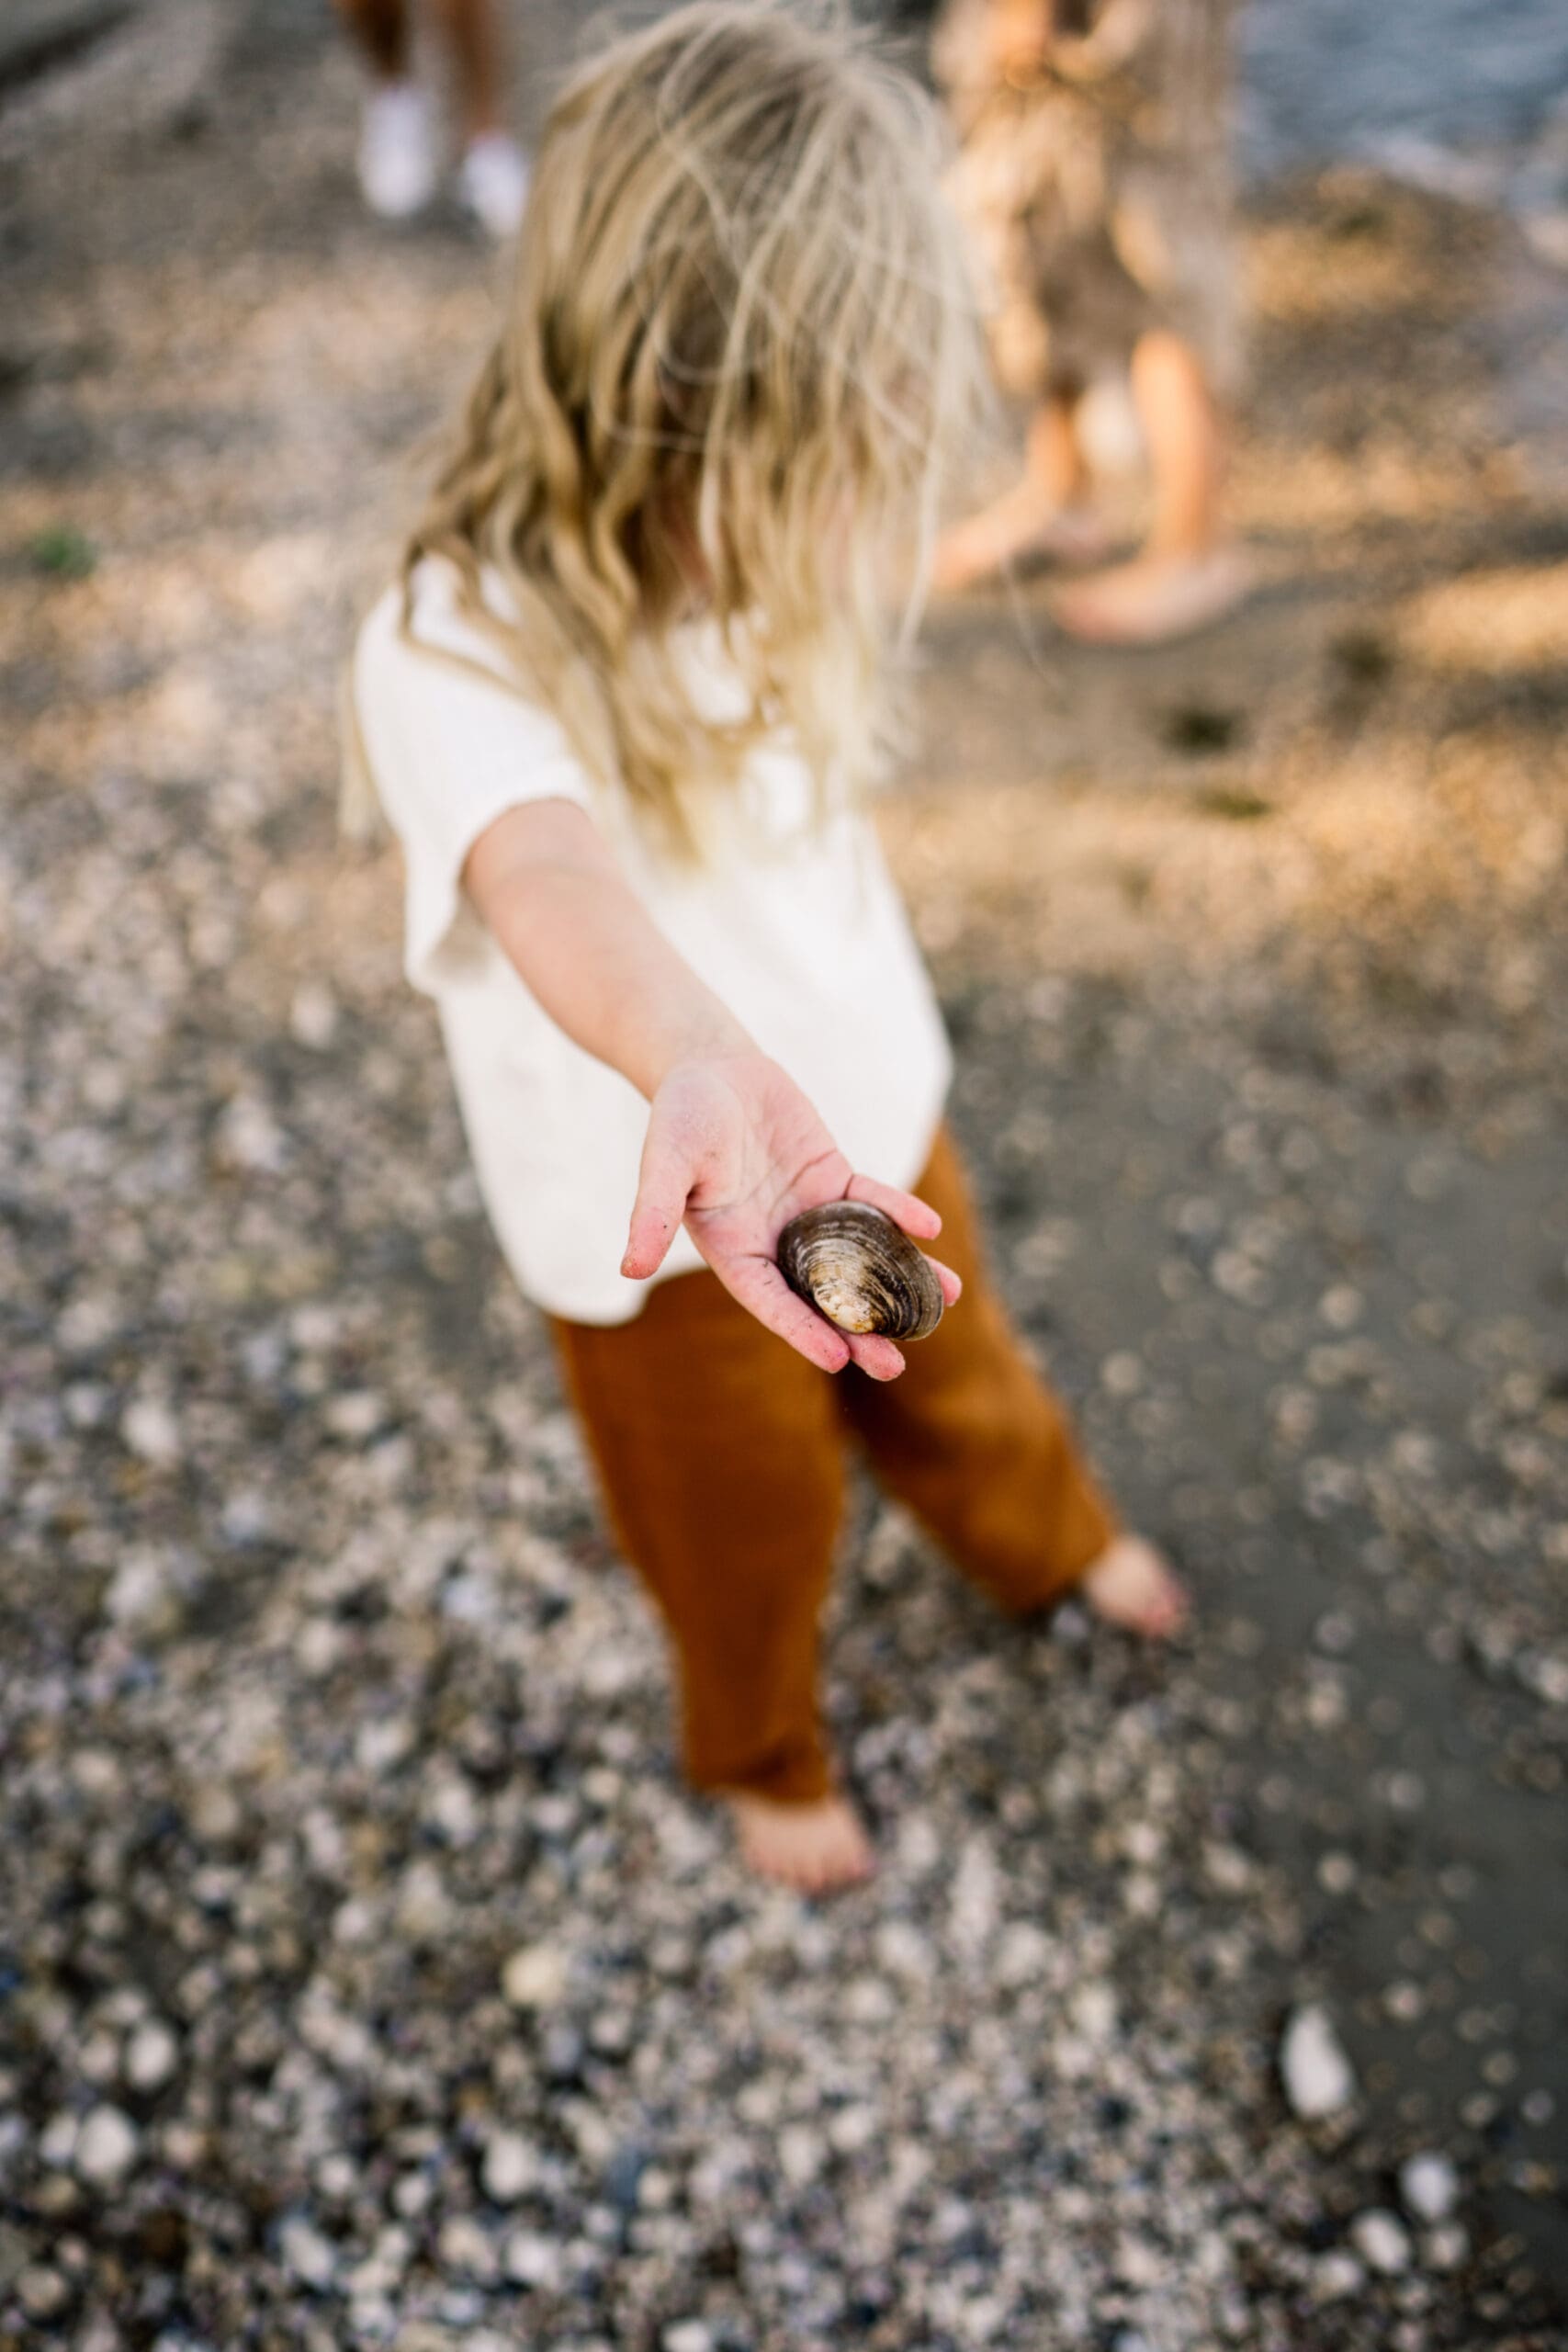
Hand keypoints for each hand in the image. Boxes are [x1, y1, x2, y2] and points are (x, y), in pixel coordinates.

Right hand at [621, 1052, 960, 1378]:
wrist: (708, 1066)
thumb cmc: (677, 1117)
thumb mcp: (663, 1163)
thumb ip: (649, 1214)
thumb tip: (628, 1268)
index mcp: (733, 1250)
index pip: (771, 1301)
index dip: (802, 1330)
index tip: (838, 1360)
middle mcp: (774, 1241)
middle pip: (823, 1294)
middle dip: (860, 1329)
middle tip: (895, 1365)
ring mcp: (808, 1212)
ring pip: (859, 1255)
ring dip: (900, 1278)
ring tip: (944, 1301)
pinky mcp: (832, 1179)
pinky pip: (872, 1202)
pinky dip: (900, 1215)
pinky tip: (930, 1229)